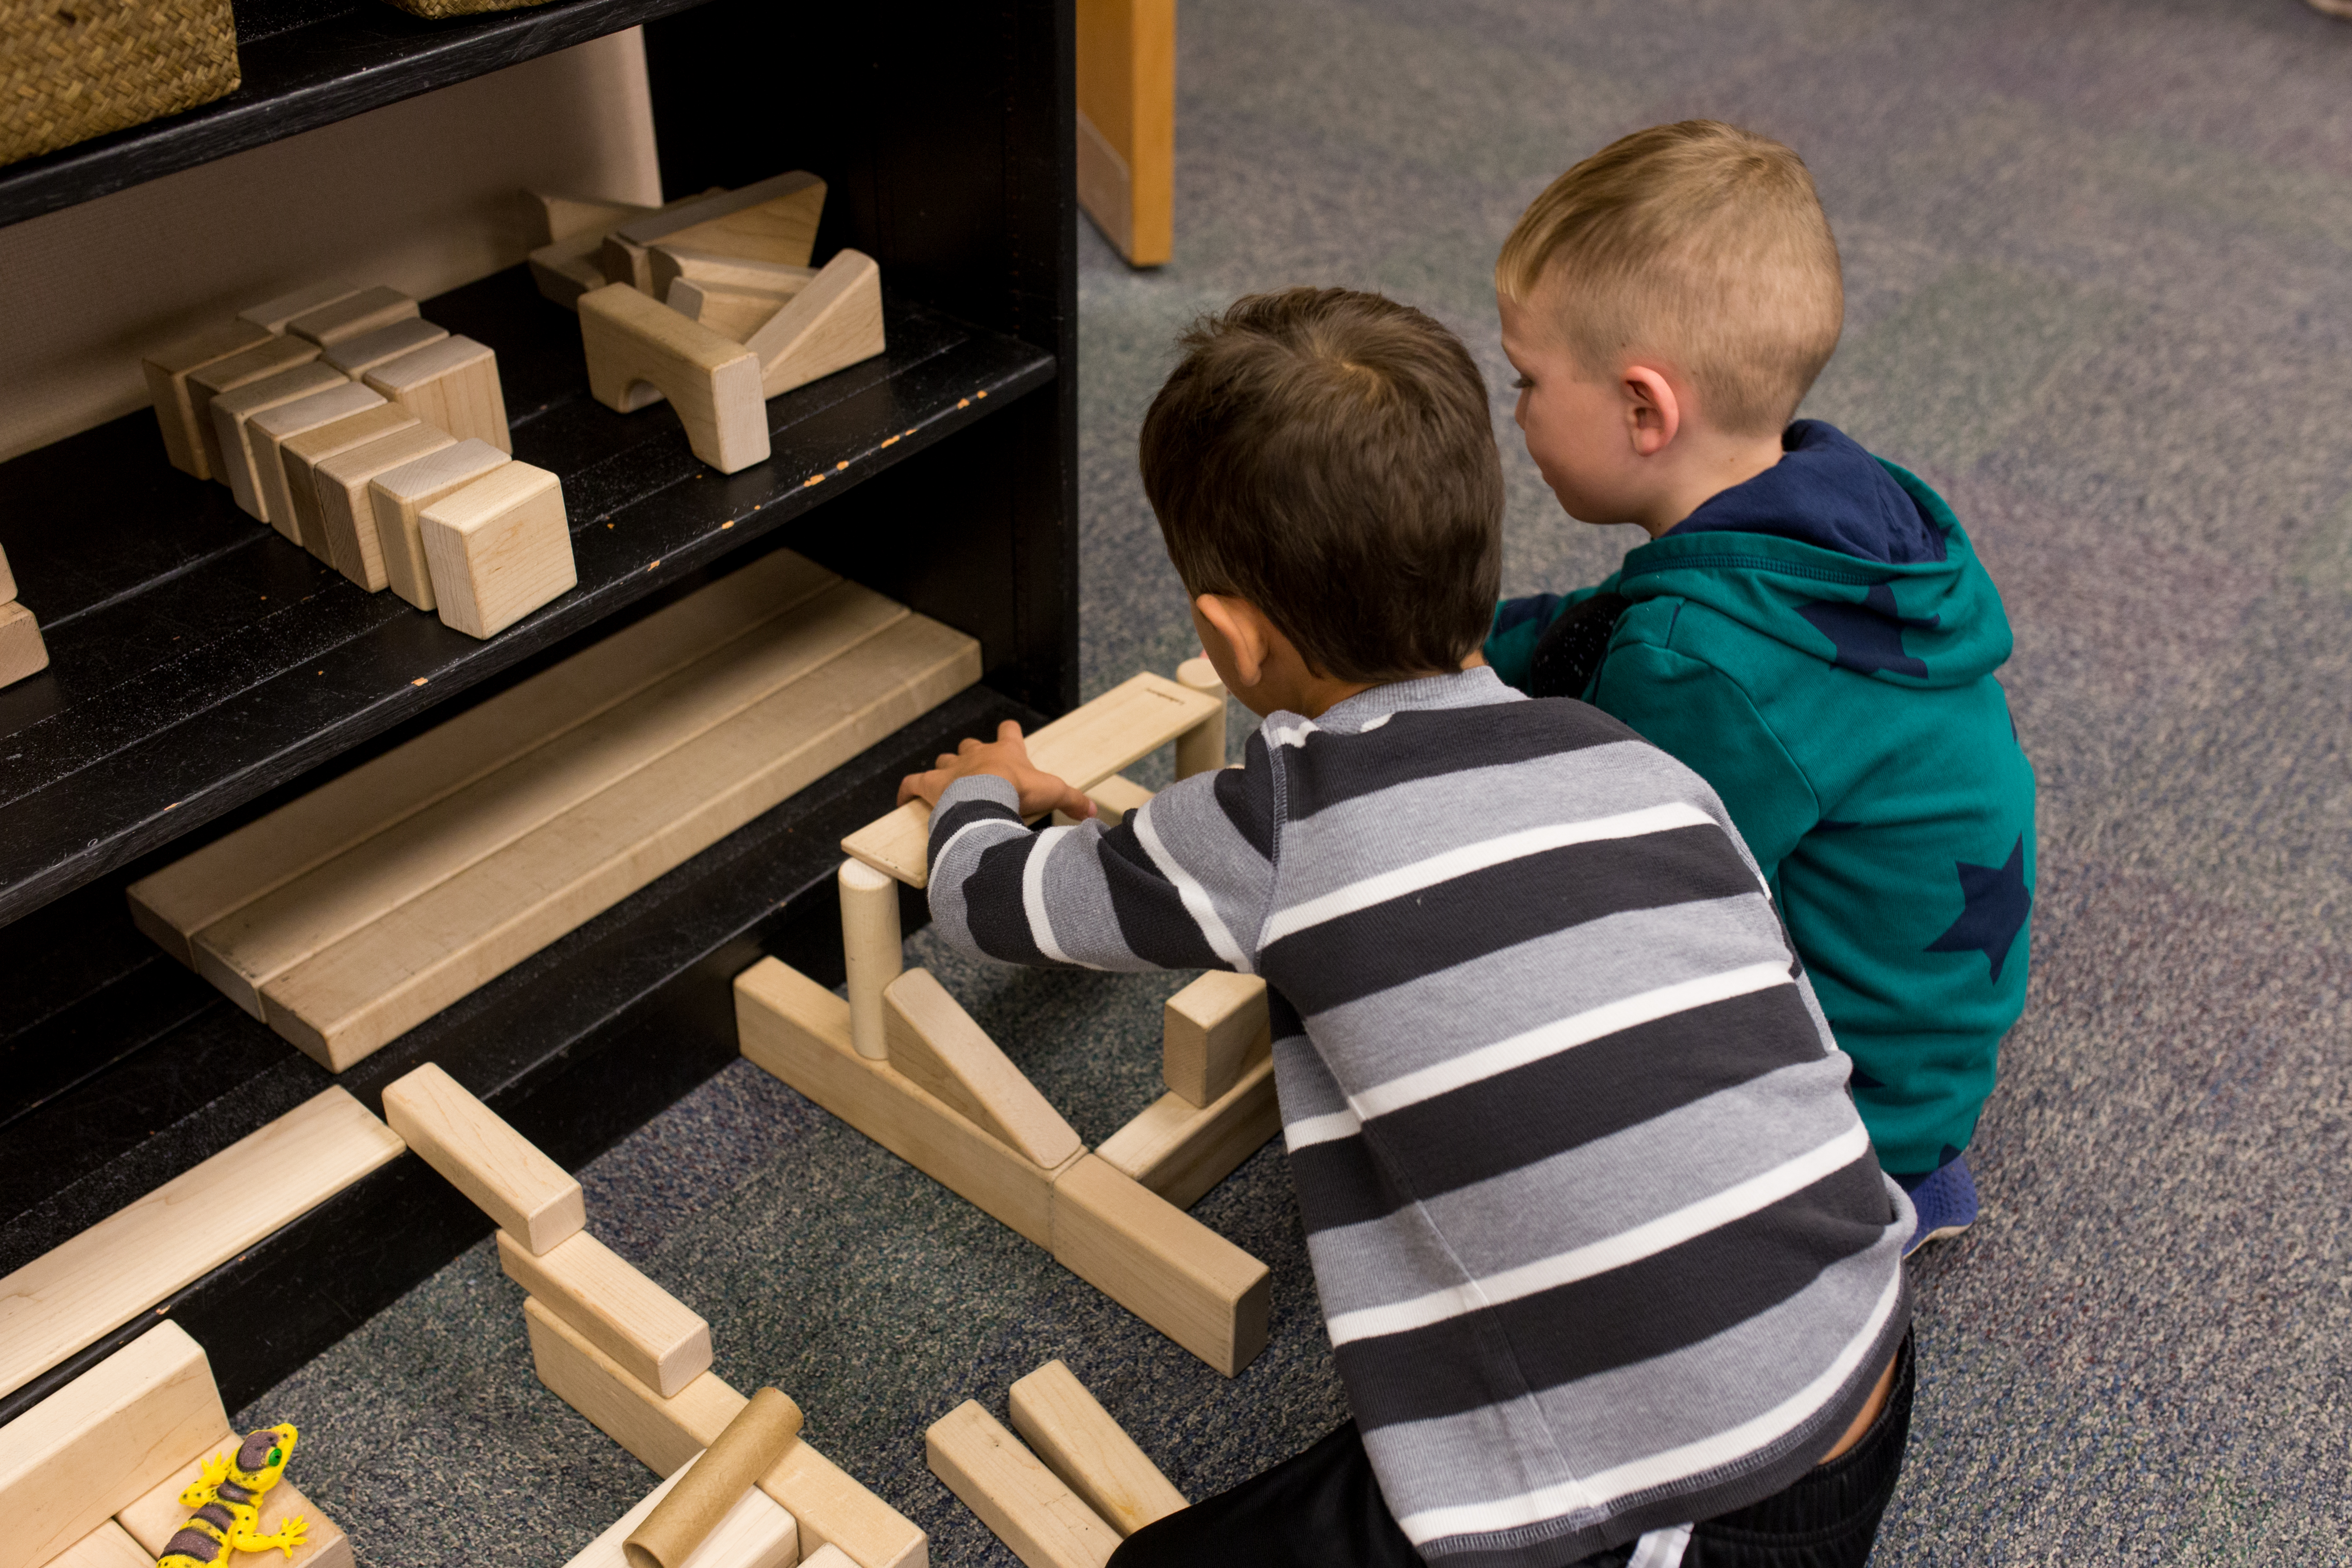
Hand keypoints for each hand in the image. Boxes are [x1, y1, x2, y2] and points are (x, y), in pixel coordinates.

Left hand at [897, 720, 1095, 820]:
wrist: (986, 799)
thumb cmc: (1018, 793)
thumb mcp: (1053, 793)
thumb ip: (1074, 800)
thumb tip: (1095, 813)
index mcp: (1005, 753)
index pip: (1008, 732)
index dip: (1010, 734)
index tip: (1010, 736)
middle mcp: (976, 756)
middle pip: (970, 746)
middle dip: (973, 755)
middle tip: (979, 773)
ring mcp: (952, 769)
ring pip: (944, 762)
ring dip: (945, 771)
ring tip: (947, 785)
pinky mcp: (931, 784)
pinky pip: (912, 782)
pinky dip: (907, 789)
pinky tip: (903, 797)